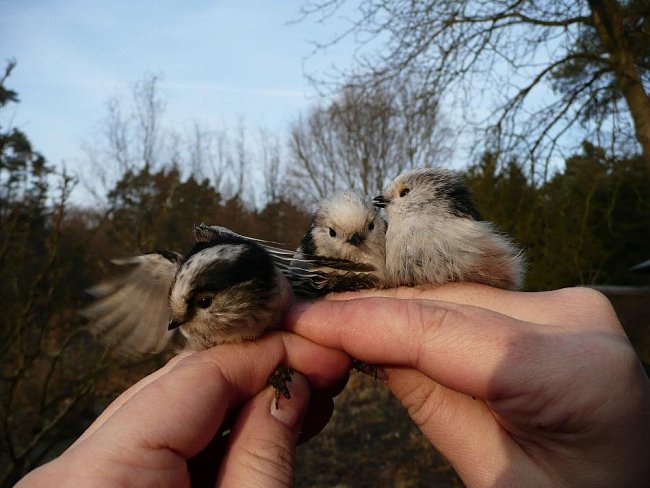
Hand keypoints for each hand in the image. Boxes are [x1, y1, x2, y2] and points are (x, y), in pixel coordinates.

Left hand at [18, 332, 350, 486]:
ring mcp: (82, 480)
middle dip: (255, 373)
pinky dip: (214, 432)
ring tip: (299, 398)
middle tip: (315, 370)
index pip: (194, 377)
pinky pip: (162, 444)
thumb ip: (263, 450)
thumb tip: (289, 389)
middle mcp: (75, 471)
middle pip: (179, 386)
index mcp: (99, 481)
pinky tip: (258, 426)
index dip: (264, 355)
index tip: (313, 350)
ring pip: (172, 410)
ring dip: (239, 400)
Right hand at [287, 283, 649, 486]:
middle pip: (444, 304)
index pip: (442, 330)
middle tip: (306, 323)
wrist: (623, 483)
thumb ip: (428, 400)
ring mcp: (568, 304)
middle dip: (369, 312)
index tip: (305, 321)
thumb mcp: (491, 473)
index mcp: (574, 372)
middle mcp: (575, 318)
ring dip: (390, 309)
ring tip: (332, 321)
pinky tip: (383, 319)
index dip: (363, 322)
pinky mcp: (554, 304)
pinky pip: (469, 302)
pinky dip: (422, 312)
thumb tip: (364, 343)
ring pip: (451, 295)